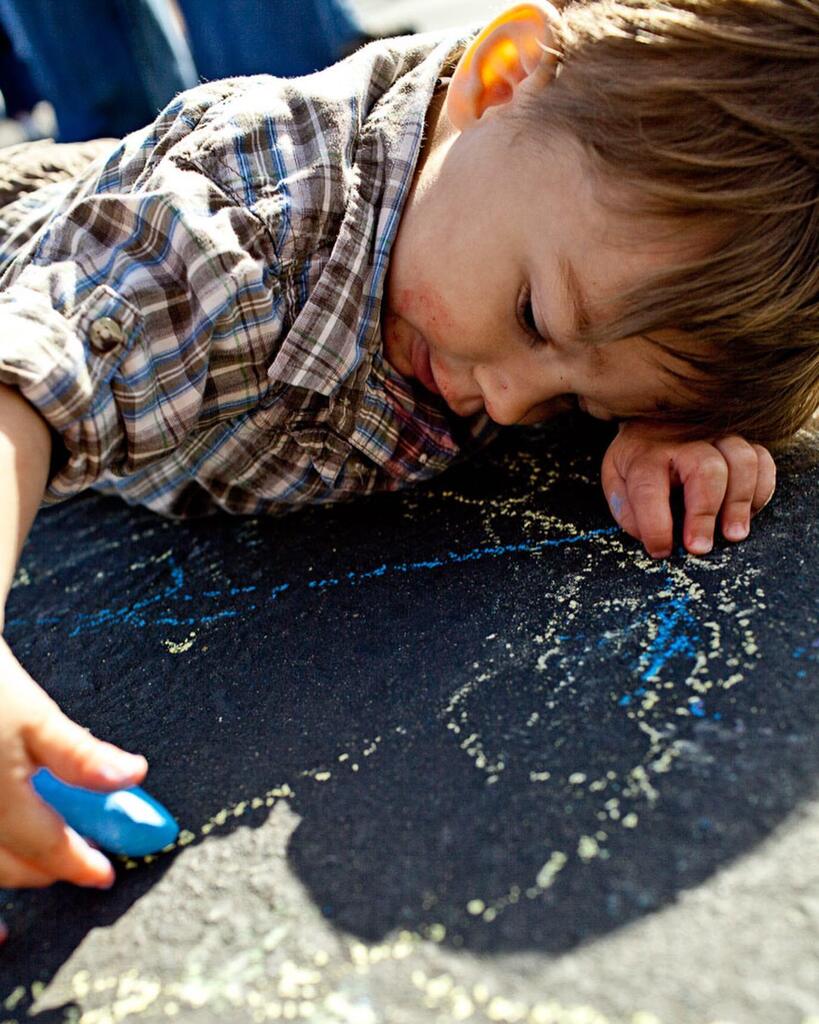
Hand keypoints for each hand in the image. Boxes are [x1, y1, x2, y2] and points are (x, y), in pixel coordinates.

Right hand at [0, 637, 146, 938]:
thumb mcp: (37, 716)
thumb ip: (81, 755)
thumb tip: (132, 776)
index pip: (47, 848)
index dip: (78, 865)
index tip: (104, 875)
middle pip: (7, 866)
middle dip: (43, 870)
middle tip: (76, 861)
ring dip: (12, 868)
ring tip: (39, 861)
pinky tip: (7, 859)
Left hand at [601, 420, 775, 557]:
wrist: (653, 422)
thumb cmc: (637, 461)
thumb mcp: (616, 482)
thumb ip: (627, 510)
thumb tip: (651, 538)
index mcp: (643, 454)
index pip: (648, 487)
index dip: (656, 524)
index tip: (661, 551)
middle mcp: (682, 440)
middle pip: (705, 469)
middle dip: (704, 513)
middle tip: (700, 548)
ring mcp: (716, 436)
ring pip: (741, 460)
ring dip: (740, 502)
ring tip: (733, 535)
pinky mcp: (740, 439)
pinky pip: (762, 459)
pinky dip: (761, 488)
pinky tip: (747, 512)